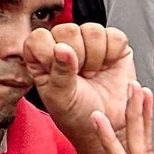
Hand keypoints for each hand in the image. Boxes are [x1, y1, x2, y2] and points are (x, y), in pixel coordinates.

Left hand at [24, 23, 137, 148]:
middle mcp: (65, 47)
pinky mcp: (114, 44)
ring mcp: (90, 44)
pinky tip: (107, 66)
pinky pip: (115, 35)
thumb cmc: (78, 115)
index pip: (38, 37)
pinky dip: (114, 53)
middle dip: (76, 55)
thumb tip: (62, 48)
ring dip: (96, 56)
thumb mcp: (61, 99)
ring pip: (93, 29)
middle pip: (67, 29)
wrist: (109, 124)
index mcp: (42, 59)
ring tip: (92, 73)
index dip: (48, 50)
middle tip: (79, 74)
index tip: (55, 70)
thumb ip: (59, 74)